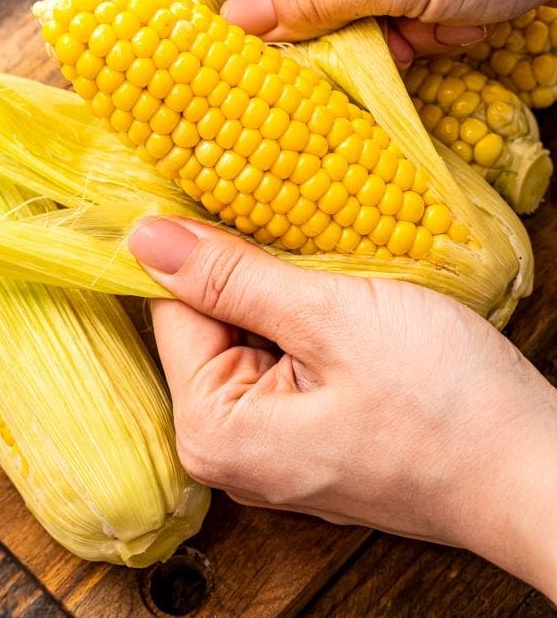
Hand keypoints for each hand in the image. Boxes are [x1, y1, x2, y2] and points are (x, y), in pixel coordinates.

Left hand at [129, 216, 556, 598]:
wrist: (532, 471)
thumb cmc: (444, 404)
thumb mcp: (332, 320)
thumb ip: (233, 276)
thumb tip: (145, 237)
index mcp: (213, 429)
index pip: (171, 304)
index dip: (204, 244)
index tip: (233, 192)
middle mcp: (227, 447)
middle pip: (207, 319)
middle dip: (251, 270)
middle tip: (303, 234)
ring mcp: (268, 445)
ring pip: (250, 332)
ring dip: (285, 292)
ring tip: (334, 270)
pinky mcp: (305, 433)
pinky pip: (283, 357)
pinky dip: (307, 321)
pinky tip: (348, 303)